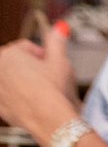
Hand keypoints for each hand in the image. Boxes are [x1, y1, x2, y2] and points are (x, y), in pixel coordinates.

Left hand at [0, 23, 75, 140]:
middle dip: (30, 68)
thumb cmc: (53, 90)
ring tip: (41, 92)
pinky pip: (8, 96)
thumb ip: (57, 41)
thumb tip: (60, 28)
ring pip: (11, 80)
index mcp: (9, 54)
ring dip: (23, 82)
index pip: (26, 48)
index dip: (42, 55)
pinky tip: (32, 103)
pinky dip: (17, 98)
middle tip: (47, 78)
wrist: (49, 119)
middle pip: (16, 63)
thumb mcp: (60, 61)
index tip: (50, 65)